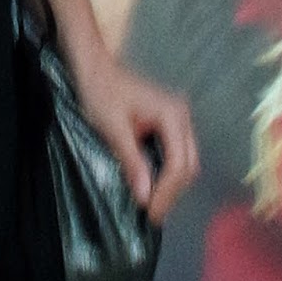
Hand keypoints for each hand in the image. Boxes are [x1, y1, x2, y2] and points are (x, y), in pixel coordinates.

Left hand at [73, 51, 198, 224]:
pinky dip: (166, 173)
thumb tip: (145, 197)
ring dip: (171, 185)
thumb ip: (132, 161)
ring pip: (185, 162)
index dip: (166, 192)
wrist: (93, 66)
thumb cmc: (100, 92)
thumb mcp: (113, 128)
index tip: (149, 212)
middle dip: (171, 192)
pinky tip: (152, 185)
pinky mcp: (169, 123)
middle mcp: (182, 116)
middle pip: (188, 165)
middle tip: (151, 214)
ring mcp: (178, 118)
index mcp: (172, 115)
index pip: (178, 164)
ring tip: (152, 204)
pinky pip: (176, 154)